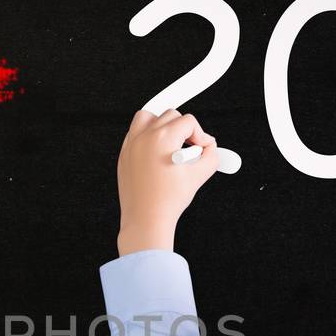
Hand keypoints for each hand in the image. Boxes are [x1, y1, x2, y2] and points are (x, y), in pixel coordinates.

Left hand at [115, 108, 219, 255]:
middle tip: (189, 148)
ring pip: (147, 117)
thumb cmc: (168, 200)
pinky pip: (135, 133)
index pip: (188, 121)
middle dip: (183, 130)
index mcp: (162, 138)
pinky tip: (157, 152)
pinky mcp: (124, 155)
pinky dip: (147, 136)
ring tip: (171, 142)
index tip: (202, 149)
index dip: (200, 135)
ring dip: (161, 124)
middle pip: (170, 115)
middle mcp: (144, 137)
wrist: (146, 220)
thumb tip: (209, 145)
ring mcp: (131, 145)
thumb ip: (211, 154)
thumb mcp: (200, 174)